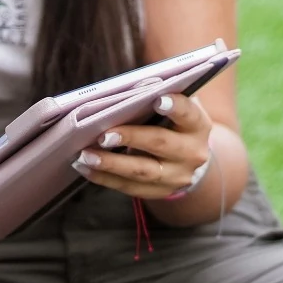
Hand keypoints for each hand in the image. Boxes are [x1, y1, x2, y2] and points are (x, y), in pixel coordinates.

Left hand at [72, 93, 212, 200]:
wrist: (185, 159)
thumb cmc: (170, 122)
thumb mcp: (171, 107)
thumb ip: (154, 97)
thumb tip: (126, 91)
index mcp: (197, 125)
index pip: (188, 113)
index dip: (174, 107)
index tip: (157, 100)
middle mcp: (192, 152)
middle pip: (160, 144)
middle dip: (130, 138)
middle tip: (104, 135)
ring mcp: (177, 176)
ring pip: (142, 172)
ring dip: (111, 164)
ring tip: (86, 156)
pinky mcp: (159, 191)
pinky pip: (129, 187)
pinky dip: (105, 178)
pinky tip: (86, 169)